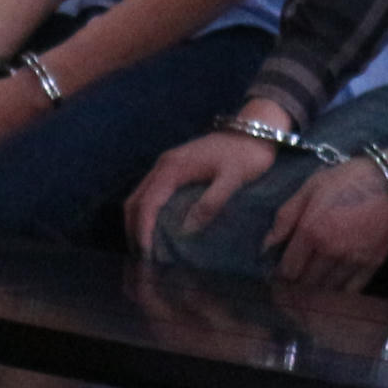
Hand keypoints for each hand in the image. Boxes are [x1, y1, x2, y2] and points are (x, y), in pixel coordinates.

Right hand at [125, 126, 280, 254]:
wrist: (253, 129)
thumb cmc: (246, 155)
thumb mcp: (233, 179)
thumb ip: (211, 203)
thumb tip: (187, 230)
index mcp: (173, 167)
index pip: (147, 202)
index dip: (143, 229)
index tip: (147, 255)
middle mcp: (163, 164)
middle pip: (135, 200)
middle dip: (134, 229)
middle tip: (143, 258)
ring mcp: (167, 164)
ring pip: (139, 196)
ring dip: (137, 222)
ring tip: (146, 248)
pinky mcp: (173, 167)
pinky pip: (149, 192)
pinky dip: (146, 212)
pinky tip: (156, 228)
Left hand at [260, 158, 387, 290]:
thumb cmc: (345, 180)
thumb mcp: (309, 188)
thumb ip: (286, 216)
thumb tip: (268, 243)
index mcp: (311, 231)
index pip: (288, 269)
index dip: (279, 276)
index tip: (276, 276)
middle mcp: (330, 251)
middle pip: (306, 284)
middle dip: (295, 286)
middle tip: (290, 284)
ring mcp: (352, 261)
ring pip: (327, 290)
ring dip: (315, 292)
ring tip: (308, 287)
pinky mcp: (372, 266)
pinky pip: (350, 291)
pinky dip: (338, 294)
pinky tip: (332, 288)